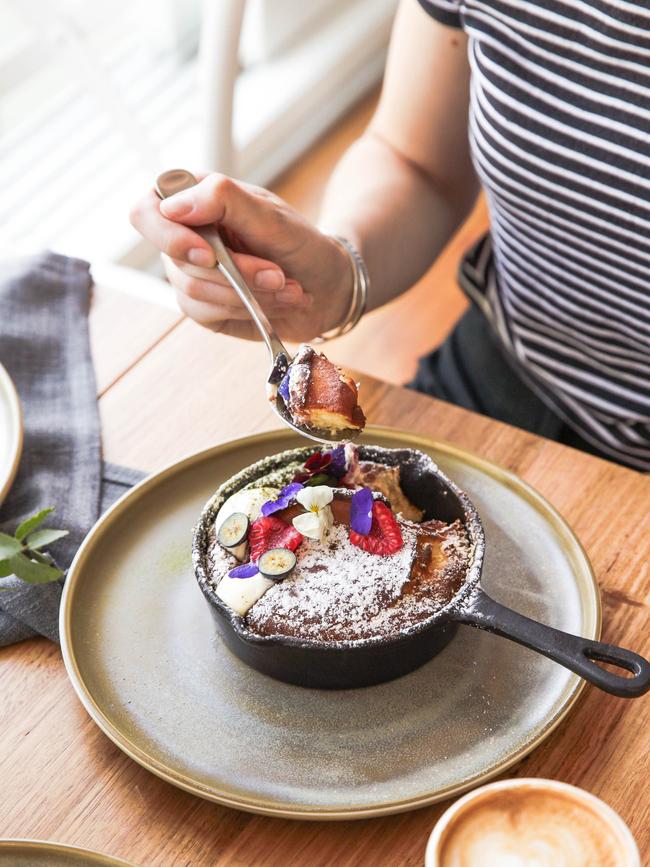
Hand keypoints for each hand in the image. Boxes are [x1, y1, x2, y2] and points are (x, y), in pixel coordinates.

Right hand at [129, 173, 352, 341]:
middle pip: (177, 260)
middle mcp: (184, 236)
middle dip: (235, 272)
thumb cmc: (301, 243)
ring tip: (286, 287)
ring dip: (248, 293)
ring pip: (194, 291)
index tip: (208, 254)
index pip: (146, 211)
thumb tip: (172, 206)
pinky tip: (275, 302)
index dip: (168, 236)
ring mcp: (190, 274)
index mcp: (194, 199)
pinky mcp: (202, 306)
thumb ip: (225, 201)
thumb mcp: (272, 216)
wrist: (328, 286)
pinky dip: (245, 309)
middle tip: (277, 273)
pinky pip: (204, 313)